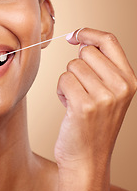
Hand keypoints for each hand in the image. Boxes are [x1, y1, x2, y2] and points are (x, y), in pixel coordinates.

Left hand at [55, 28, 136, 190]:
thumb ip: (101, 67)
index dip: (88, 33)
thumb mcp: (108, 93)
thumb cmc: (92, 123)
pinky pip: (63, 80)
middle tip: (80, 88)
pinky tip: (68, 106)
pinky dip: (61, 91)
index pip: (109, 41)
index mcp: (129, 80)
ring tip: (76, 100)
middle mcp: (122, 86)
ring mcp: (105, 97)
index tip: (74, 36)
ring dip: (68, 82)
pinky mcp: (85, 106)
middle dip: (76, 67)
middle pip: (86, 52)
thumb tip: (82, 42)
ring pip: (72, 67)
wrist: (87, 157)